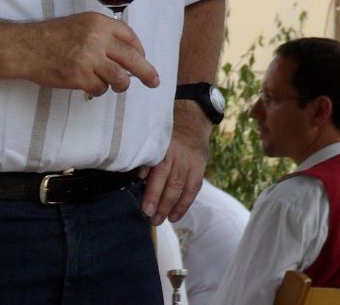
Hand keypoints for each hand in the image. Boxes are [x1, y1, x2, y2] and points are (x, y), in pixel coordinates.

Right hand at [19, 12, 159, 95]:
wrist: (25, 47)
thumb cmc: (53, 36)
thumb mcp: (81, 23)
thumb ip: (104, 33)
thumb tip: (129, 51)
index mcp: (99, 23)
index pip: (130, 37)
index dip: (139, 50)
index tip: (142, 58)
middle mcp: (97, 39)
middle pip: (133, 58)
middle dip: (147, 72)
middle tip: (154, 81)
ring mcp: (88, 59)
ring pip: (120, 78)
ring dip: (121, 85)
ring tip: (118, 85)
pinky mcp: (78, 76)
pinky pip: (100, 88)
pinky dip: (99, 89)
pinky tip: (91, 85)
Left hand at [138, 101, 210, 223]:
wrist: (192, 119)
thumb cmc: (166, 133)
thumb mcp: (154, 139)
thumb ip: (147, 159)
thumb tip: (139, 179)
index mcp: (165, 150)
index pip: (160, 175)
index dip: (153, 194)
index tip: (146, 210)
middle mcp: (180, 157)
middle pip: (173, 184)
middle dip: (163, 205)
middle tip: (154, 221)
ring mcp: (193, 162)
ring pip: (185, 188)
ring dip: (175, 207)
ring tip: (166, 220)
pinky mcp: (201, 165)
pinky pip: (195, 186)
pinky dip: (187, 201)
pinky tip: (178, 213)